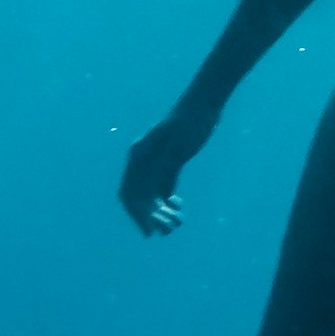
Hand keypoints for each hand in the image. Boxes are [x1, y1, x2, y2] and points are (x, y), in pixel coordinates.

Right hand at [121, 106, 210, 233]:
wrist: (205, 104)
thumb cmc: (191, 118)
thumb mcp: (176, 133)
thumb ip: (160, 146)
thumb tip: (139, 158)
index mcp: (139, 155)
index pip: (129, 192)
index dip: (136, 214)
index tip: (148, 231)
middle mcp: (143, 160)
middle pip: (141, 198)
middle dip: (152, 217)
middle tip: (169, 230)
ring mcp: (157, 162)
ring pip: (153, 195)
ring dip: (161, 212)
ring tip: (177, 224)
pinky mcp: (171, 162)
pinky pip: (164, 188)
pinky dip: (169, 202)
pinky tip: (179, 210)